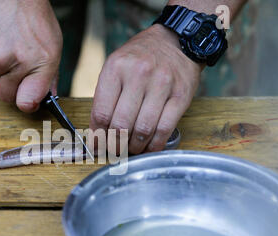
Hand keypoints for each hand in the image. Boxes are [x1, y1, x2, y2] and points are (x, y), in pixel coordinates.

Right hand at [0, 0, 61, 111]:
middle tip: (17, 67)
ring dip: (0, 68)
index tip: (29, 100)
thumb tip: (47, 98)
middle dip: (13, 86)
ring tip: (7, 43)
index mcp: (40, 63)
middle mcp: (15, 63)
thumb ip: (50, 75)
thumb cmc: (32, 17)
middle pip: (7, 96)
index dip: (28, 103)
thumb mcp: (52, 44)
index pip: (27, 103)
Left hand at [90, 24, 201, 153]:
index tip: (96, 146)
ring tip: (130, 149)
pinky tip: (149, 147)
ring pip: (143, 130)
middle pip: (120, 124)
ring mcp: (162, 85)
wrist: (175, 41)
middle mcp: (139, 74)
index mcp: (116, 67)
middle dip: (115, 145)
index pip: (101, 113)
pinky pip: (165, 129)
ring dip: (134, 147)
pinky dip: (155, 144)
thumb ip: (105, 97)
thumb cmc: (140, 58)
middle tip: (114, 151)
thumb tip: (97, 133)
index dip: (97, 136)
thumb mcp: (115, 67)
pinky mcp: (180, 96)